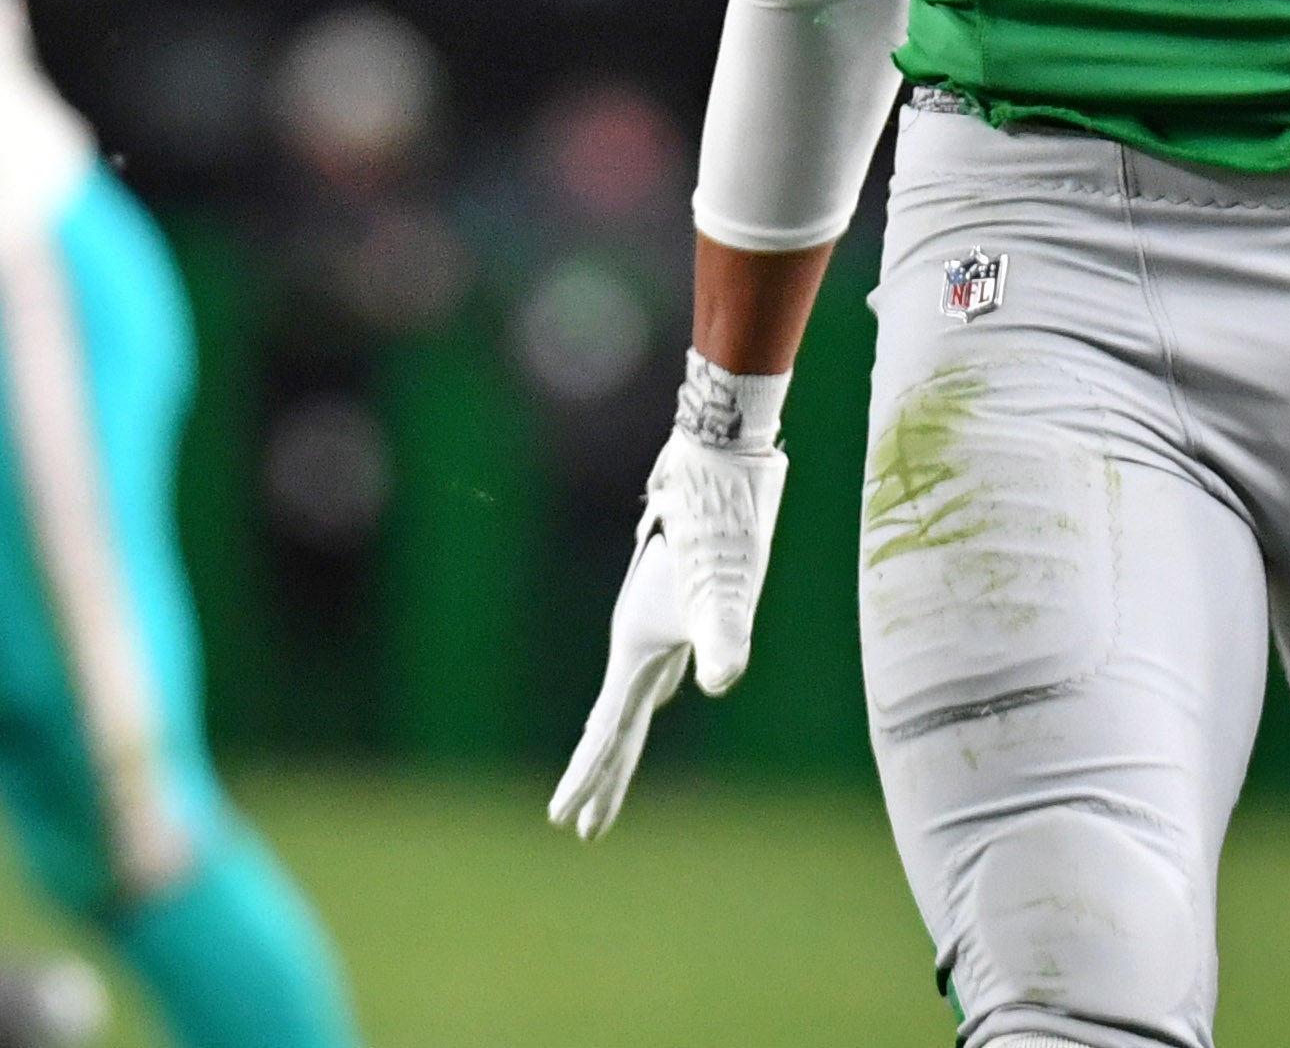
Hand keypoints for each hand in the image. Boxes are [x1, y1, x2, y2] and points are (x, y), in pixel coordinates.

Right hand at [548, 429, 786, 839]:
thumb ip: (722, 638)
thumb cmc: (720, 527)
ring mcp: (659, 618)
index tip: (565, 822)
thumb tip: (721, 682)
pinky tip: (670, 690)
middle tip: (583, 828)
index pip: (606, 731)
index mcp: (638, 647)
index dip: (589, 779)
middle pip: (615, 725)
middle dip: (603, 779)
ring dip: (625, 739)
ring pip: (637, 696)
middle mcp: (641, 638)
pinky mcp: (684, 600)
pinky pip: (662, 665)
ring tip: (616, 773)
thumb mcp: (724, 591)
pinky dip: (657, 694)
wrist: (718, 460)